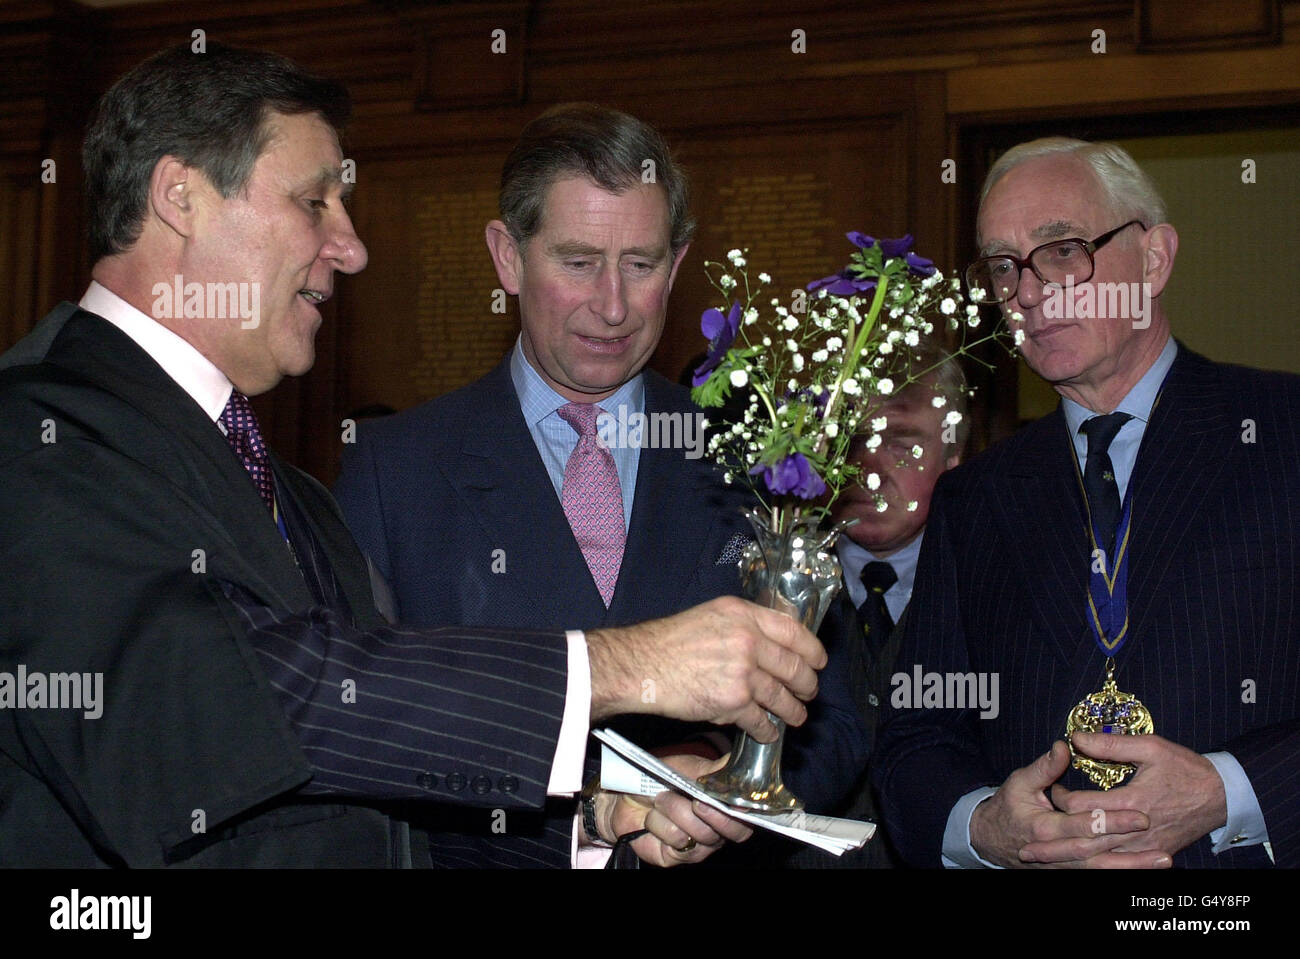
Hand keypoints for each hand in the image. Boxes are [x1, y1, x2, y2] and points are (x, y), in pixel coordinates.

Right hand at [586, 595, 825, 741]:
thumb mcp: (711, 616)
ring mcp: (743, 672)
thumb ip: (743, 625)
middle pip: (795, 667)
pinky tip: (767, 732)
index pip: (794, 631)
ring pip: (782, 697)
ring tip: (796, 717)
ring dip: (792, 711)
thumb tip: (773, 643)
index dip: (812, 650)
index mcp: (743, 615)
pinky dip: (767, 730)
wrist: (642, 664)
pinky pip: (761, 721)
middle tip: (808, 692)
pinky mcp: (733, 702)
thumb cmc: (669, 642)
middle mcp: (748, 640)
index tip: (818, 661)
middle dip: (807, 685)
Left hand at [595, 753, 753, 866]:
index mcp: (727, 807)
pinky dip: (661, 823)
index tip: (735, 801)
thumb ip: (720, 770)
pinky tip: (652, 817)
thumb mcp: (691, 768)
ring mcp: (700, 845)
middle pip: (734, 830)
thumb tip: (745, 762)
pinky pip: (678, 841)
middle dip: (713, 812)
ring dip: (676, 810)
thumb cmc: (661, 779)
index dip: (745, 811)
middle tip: (695, 798)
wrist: (625, 795)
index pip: (750, 817)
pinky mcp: (678, 857)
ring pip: (701, 833)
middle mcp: (718, 830)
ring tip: (660, 799)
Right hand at [970, 741, 1165, 867]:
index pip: (1085, 825)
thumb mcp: (1020, 781)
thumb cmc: (1007, 806)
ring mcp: (1065, 866)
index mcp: (1044, 827)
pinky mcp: (1071, 871)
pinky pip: (1101, 874)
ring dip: (1134, 866)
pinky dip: (1123, 872)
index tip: (1141, 813)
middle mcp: (1057, 853)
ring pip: (1104, 869)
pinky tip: (1147, 868)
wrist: (992, 839)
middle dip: (1131, 847)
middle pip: (1099, 851)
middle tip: (1162, 838)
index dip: (1113, 820)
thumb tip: (1065, 746)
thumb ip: (1044, 767)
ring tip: (1165, 860)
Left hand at [1033, 732, 1225, 861]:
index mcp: (1133, 800)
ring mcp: (1145, 845)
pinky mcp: (1153, 853)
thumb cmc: (1186, 768)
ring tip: (1043, 858)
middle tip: (1029, 841)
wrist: (1222, 796)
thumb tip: (1075, 738)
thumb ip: (1111, 744)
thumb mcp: (1151, 747)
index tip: (1051, 788)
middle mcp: (1137, 828)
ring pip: (1102, 858)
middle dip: (1056, 842)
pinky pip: (1121, 865)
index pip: (1085, 805)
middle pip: (1087, 838)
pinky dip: (1099, 866)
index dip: (1062, 798)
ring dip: (1072, 859)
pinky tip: (1080, 865)